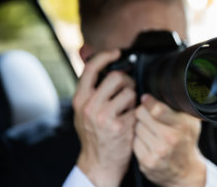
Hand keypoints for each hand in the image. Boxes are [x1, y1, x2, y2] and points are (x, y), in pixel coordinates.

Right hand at [72, 50, 136, 186]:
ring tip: (128, 108)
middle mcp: (90, 106)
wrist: (99, 163)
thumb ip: (90, 87)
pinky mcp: (120, 126)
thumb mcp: (84, 110)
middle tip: (128, 90)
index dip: (105, 56)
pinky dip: (137, 112)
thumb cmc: (94, 134)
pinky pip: (136, 108)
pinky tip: (130, 121)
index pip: (91, 68)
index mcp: (80, 100)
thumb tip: (93, 57)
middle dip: (127, 81)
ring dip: (133, 98)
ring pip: (129, 91)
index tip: (116, 53)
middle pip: (116, 76)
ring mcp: (105, 117)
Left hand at [133, 94, 205, 186]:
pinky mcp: (147, 162)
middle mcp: (170, 139)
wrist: (185, 171)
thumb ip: (179, 106)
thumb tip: (162, 89)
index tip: (145, 98)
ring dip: (140, 126)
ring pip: (136, 127)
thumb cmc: (186, 141)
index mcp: (181, 125)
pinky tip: (147, 141)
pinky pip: (133, 142)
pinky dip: (138, 140)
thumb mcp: (190, 122)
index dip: (148, 101)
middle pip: (142, 115)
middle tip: (148, 115)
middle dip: (143, 112)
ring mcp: (158, 152)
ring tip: (150, 130)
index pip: (157, 108)